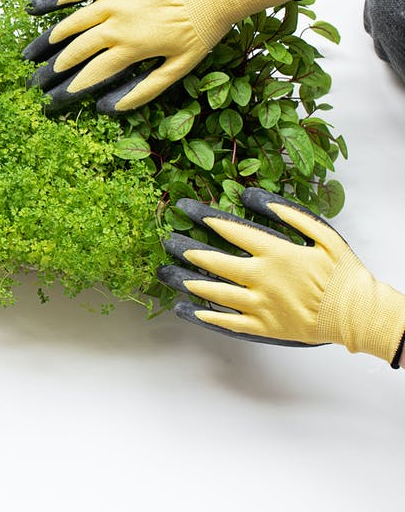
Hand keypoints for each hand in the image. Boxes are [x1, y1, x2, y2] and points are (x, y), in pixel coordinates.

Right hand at [23, 0, 292, 113]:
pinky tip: (47, 5)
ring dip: (54, 37)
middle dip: (54, 67)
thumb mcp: (178, 68)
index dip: (71, 88)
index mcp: (130, 47)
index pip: (91, 73)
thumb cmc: (201, 31)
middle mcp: (117, 23)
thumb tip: (110, 107)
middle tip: (37, 80)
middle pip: (77, 49)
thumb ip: (144, 90)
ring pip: (75, 20)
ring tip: (38, 49)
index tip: (55, 99)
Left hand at [158, 187, 404, 364]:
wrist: (359, 314)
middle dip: (186, 249)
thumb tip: (255, 197)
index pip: (231, 231)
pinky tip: (184, 309)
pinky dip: (203, 316)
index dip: (205, 217)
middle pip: (214, 261)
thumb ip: (290, 214)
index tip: (185, 209)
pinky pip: (226, 322)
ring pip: (213, 292)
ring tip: (166, 273)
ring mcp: (260, 306)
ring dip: (186, 281)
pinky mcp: (263, 328)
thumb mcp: (323, 235)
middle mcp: (262, 279)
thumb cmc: (343, 273)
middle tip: (166, 241)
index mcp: (276, 254)